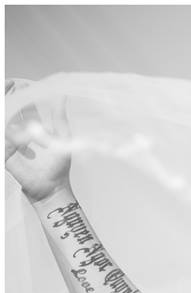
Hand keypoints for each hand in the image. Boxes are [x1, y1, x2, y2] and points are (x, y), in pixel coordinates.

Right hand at [5, 79, 71, 202]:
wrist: (52, 188)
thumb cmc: (57, 166)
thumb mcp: (61, 136)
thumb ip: (58, 116)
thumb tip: (62, 95)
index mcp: (30, 125)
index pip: (21, 103)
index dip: (20, 91)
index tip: (21, 83)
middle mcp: (17, 130)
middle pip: (7, 107)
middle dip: (7, 94)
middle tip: (12, 84)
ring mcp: (8, 140)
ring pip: (3, 118)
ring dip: (5, 105)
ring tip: (9, 93)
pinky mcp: (4, 151)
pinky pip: (2, 136)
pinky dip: (6, 129)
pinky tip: (8, 124)